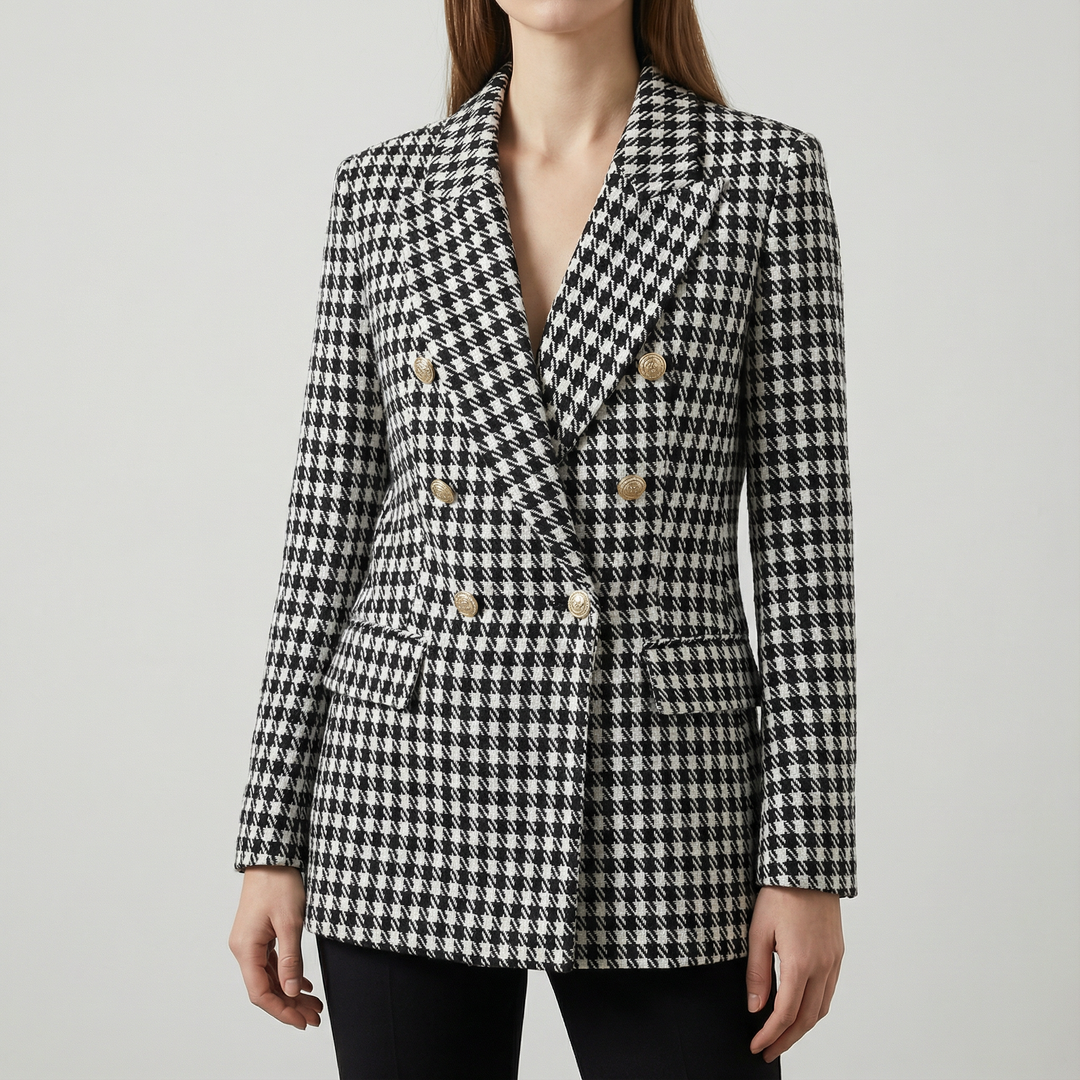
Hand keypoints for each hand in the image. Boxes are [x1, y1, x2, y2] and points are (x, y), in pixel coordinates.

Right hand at [228, 865, 322, 1029]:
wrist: (272, 854)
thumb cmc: (279, 882)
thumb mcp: (290, 922)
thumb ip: (290, 958)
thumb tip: (290, 991)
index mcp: (246, 948)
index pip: (261, 992)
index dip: (281, 1011)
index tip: (302, 1022)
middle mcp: (244, 948)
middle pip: (266, 987)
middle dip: (290, 1005)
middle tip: (315, 1017)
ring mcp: (251, 941)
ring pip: (270, 976)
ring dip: (290, 991)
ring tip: (314, 1004)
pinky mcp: (259, 933)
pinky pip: (272, 962)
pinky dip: (288, 974)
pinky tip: (303, 983)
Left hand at [746, 884, 843, 1062]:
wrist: (808, 868)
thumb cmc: (780, 894)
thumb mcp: (758, 930)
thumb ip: (757, 972)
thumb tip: (755, 1007)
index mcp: (800, 963)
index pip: (785, 1014)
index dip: (770, 1034)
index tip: (756, 1046)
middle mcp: (822, 966)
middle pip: (806, 1019)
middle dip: (786, 1040)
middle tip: (768, 1051)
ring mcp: (833, 961)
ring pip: (821, 1008)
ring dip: (802, 1028)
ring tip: (782, 1035)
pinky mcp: (837, 953)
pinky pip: (829, 991)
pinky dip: (814, 1009)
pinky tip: (800, 1009)